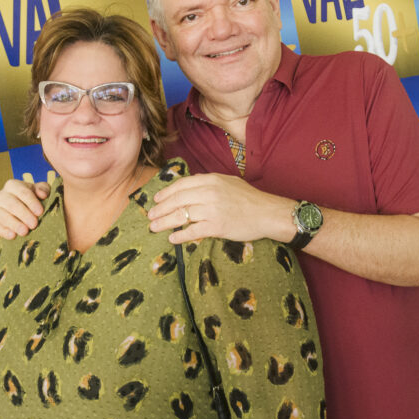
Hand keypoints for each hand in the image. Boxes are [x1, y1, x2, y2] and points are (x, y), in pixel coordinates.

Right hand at [0, 178, 49, 237]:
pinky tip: (13, 236)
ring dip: (14, 224)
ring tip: (25, 232)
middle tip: (34, 224)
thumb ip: (43, 189)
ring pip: (2, 215)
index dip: (32, 202)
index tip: (40, 212)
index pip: (22, 192)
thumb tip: (43, 194)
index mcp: (12, 185)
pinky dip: (4, 231)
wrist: (20, 209)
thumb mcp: (39, 191)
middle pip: (12, 204)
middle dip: (24, 214)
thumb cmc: (31, 198)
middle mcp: (1, 195)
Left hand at [147, 173, 295, 244]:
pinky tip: (173, 239)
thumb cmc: (248, 198)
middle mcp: (209, 193)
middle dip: (160, 209)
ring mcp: (212, 210)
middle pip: (178, 200)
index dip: (166, 193)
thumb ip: (208, 183)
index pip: (181, 185)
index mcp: (211, 180)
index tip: (156, 200)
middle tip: (150, 216)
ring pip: (181, 216)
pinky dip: (180, 236)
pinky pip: (193, 231)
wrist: (267, 213)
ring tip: (154, 227)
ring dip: (165, 223)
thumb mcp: (228, 182)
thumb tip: (188, 187)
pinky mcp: (217, 227)